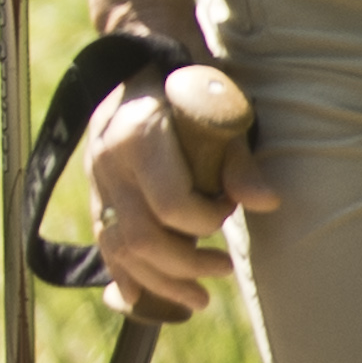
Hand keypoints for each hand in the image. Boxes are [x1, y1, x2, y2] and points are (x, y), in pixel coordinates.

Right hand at [76, 61, 271, 325]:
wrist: (143, 62)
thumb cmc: (193, 85)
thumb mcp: (223, 109)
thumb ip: (238, 159)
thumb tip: (266, 202)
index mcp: (137, 138)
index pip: (171, 207)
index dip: (208, 220)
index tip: (230, 208)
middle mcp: (107, 163)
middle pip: (141, 239)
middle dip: (185, 266)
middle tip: (223, 270)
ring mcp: (96, 181)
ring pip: (117, 251)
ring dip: (158, 283)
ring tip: (198, 298)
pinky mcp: (95, 194)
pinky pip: (103, 248)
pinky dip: (126, 279)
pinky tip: (146, 300)